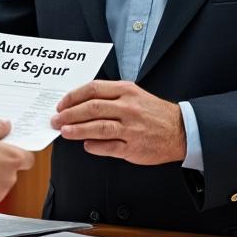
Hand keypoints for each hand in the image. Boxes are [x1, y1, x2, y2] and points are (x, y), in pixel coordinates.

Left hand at [50, 80, 185, 165]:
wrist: (180, 130)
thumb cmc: (154, 113)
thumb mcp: (135, 95)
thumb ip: (111, 96)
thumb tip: (81, 103)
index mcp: (127, 91)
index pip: (93, 89)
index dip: (73, 97)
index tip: (61, 104)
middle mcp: (128, 108)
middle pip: (92, 108)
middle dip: (69, 114)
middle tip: (56, 119)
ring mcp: (131, 129)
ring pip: (97, 128)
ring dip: (77, 130)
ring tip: (64, 131)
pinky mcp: (133, 148)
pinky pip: (108, 147)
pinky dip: (94, 146)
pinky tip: (86, 145)